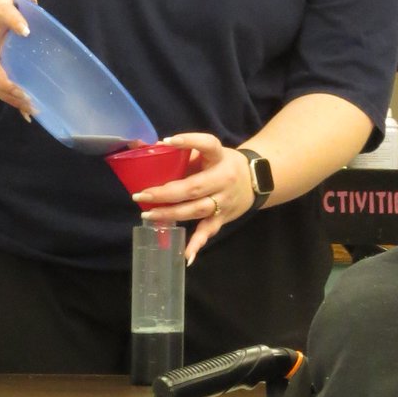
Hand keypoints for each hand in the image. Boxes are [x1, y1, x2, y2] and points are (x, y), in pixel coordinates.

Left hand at [133, 133, 254, 264]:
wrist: (255, 180)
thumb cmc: (223, 163)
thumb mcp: (209, 153)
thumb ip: (183, 152)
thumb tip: (147, 147)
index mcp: (219, 157)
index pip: (207, 145)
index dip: (189, 141)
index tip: (167, 142)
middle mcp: (223, 179)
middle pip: (194, 187)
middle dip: (165, 193)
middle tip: (141, 195)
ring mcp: (224, 201)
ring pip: (197, 210)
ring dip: (171, 214)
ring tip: (148, 214)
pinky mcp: (223, 218)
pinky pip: (209, 230)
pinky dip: (198, 243)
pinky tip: (186, 255)